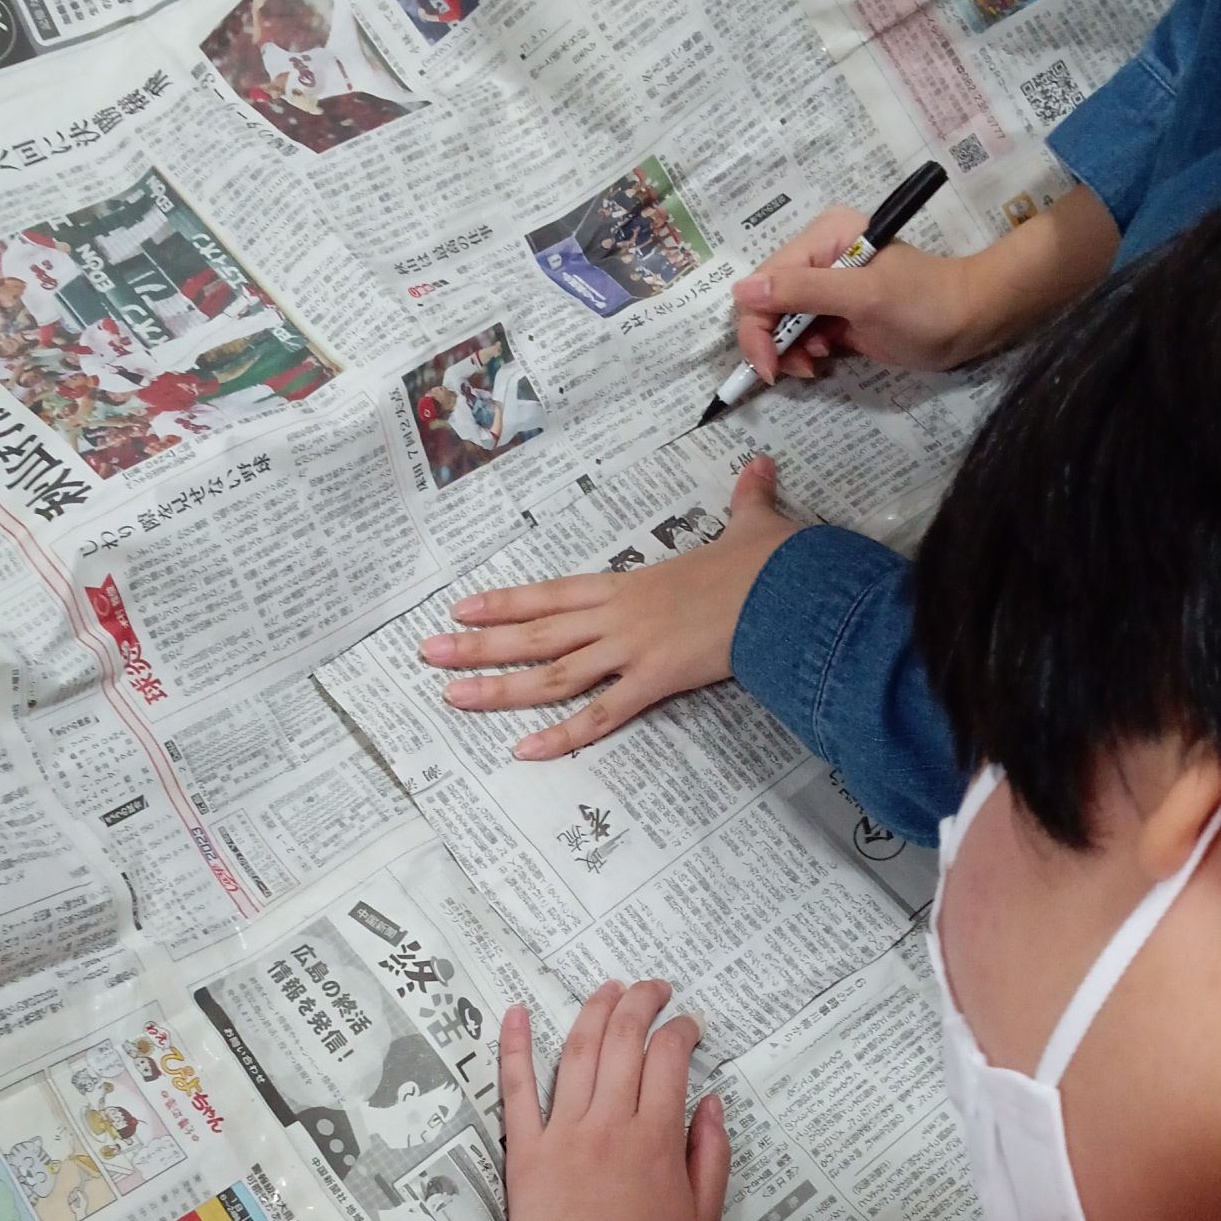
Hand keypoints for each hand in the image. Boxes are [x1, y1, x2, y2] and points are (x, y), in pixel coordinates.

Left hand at [417, 457, 797, 758]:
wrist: (792, 587)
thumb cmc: (771, 560)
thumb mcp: (754, 523)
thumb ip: (747, 500)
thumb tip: (761, 469)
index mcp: (632, 583)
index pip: (552, 593)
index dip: (505, 602)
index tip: (462, 610)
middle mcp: (619, 615)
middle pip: (535, 633)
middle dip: (477, 644)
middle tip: (427, 654)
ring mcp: (633, 649)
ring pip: (553, 673)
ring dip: (499, 688)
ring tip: (452, 697)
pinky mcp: (657, 682)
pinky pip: (601, 716)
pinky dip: (562, 735)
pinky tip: (525, 751)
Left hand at [500, 983, 728, 1220]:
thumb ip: (711, 1156)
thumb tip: (711, 1103)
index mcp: (656, 1140)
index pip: (670, 1059)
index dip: (682, 1032)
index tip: (689, 1028)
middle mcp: (609, 1125)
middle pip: (624, 1040)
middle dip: (642, 1003)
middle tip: (654, 988)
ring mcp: (562, 1135)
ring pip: (577, 1052)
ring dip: (594, 1010)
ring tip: (608, 989)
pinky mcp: (525, 1154)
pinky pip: (516, 1090)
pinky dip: (513, 1046)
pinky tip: (513, 1012)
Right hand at [731, 206, 982, 381]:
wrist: (970, 321)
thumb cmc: (924, 305)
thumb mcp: (864, 297)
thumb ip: (804, 291)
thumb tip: (741, 290)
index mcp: (822, 239)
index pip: (765, 283)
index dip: (758, 327)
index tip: (770, 369)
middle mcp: (817, 258)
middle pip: (766, 303)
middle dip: (774, 342)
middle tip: (799, 369)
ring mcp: (826, 287)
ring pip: (779, 323)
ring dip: (788, 351)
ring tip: (817, 363)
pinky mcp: (835, 313)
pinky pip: (800, 334)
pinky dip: (803, 352)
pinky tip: (825, 359)